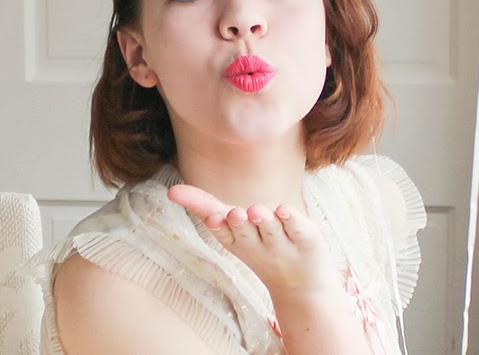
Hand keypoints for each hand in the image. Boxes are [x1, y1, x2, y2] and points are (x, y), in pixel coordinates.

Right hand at [167, 184, 340, 300]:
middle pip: (247, 234)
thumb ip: (208, 209)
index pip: (224, 233)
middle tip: (233, 214)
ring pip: (271, 229)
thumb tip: (172, 191)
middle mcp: (259, 245)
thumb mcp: (234, 232)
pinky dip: (292, 220)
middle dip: (239, 224)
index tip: (211, 217)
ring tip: (256, 211)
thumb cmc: (262, 248)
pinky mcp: (306, 240)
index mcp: (239, 243)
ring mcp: (283, 244)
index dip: (218, 226)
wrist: (303, 288)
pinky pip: (298, 229)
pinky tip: (284, 210)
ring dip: (264, 220)